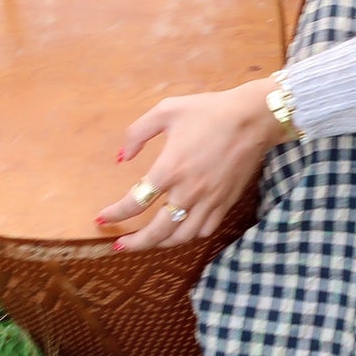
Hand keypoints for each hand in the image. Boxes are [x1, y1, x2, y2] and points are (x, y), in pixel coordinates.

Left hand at [94, 81, 288, 252]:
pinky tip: (181, 230)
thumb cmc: (209, 111)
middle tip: (119, 245)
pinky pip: (205, 230)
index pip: (134, 202)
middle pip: (156, 231)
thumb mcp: (167, 110)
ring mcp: (209, 200)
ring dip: (160, 243)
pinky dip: (189, 235)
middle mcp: (188, 192)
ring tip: (148, 242)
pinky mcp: (225, 202)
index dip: (115, 214)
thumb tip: (121, 157)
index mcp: (169, 169)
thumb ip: (138, 133)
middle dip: (134, 243)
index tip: (102, 218)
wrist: (253, 118)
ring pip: (181, 236)